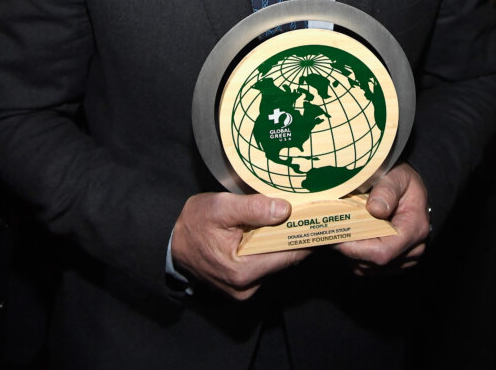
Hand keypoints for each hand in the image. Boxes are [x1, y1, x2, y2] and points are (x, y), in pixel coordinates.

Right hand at [171, 192, 309, 299]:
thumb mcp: (220, 207)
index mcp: (243, 271)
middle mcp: (247, 287)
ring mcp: (245, 289)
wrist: (172, 243)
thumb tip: (285, 209)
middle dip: (298, 235)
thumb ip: (253, 209)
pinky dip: (273, 247)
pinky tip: (277, 229)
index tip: (323, 219)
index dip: (306, 235)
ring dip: (286, 241)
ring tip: (298, 216)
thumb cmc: (194, 223)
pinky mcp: (243, 285)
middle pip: (285, 258)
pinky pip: (267, 264)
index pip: (288, 254)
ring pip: (277, 261)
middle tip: (314, 212)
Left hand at [334, 163, 429, 273]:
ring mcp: (405, 260)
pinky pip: (370, 269)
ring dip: (350, 254)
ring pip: (368, 269)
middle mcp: (413, 250)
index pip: (383, 252)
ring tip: (340, 231)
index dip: (357, 249)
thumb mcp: (398, 176)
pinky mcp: (396, 264)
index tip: (337, 237)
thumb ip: (387, 190)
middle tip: (330, 231)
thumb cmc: (405, 181)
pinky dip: (356, 256)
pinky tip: (351, 238)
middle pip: (373, 263)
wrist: (414, 191)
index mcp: (415, 229)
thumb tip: (375, 209)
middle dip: (349, 250)